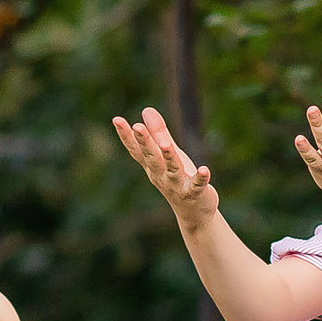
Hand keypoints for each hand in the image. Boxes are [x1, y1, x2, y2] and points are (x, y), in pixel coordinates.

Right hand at [112, 106, 220, 230]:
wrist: (193, 211)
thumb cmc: (178, 178)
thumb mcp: (168, 154)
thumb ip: (158, 133)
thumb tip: (146, 109)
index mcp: (152, 165)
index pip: (137, 149)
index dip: (126, 135)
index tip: (116, 119)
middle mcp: (161, 175)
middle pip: (152, 157)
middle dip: (145, 142)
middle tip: (137, 127)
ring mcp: (177, 185)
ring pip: (172, 170)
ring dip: (169, 157)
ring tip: (166, 144)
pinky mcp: (195, 193)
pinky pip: (197, 186)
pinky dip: (200, 179)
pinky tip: (205, 169)